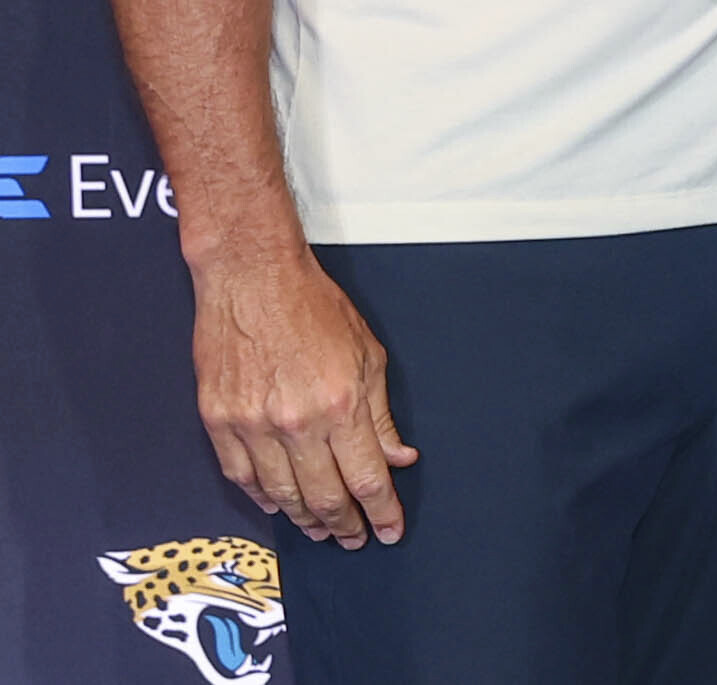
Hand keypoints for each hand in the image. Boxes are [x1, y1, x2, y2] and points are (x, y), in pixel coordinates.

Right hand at [192, 249, 415, 546]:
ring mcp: (252, 426)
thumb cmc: (312, 307)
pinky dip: (264, 497)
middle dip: (345, 525)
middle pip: (325, 497)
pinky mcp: (219, 422)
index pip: (368, 478)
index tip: (388, 531)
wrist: (252, 279)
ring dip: (306, 519)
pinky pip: (243, 477)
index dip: (382, 512)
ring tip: (323, 528)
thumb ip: (381, 414)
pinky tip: (279, 504)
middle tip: (355, 538)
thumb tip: (398, 456)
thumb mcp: (367, 354)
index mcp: (340, 405)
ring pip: (282, 496)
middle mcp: (296, 423)